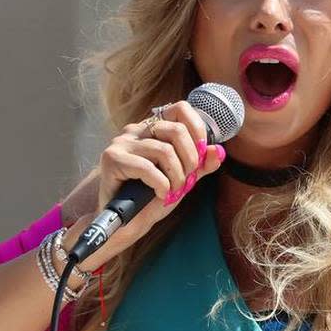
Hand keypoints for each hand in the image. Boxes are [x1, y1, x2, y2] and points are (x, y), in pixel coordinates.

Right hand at [63, 100, 225, 271]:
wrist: (125, 222)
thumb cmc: (151, 198)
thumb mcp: (181, 180)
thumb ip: (199, 165)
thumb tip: (218, 151)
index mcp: (153, 129)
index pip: (179, 108)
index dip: (197, 128)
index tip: (201, 153)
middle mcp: (136, 130)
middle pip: (176, 130)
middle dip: (190, 159)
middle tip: (186, 180)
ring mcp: (122, 143)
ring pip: (164, 150)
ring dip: (176, 176)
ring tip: (172, 190)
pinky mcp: (112, 159)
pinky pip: (147, 167)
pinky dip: (161, 184)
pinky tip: (160, 194)